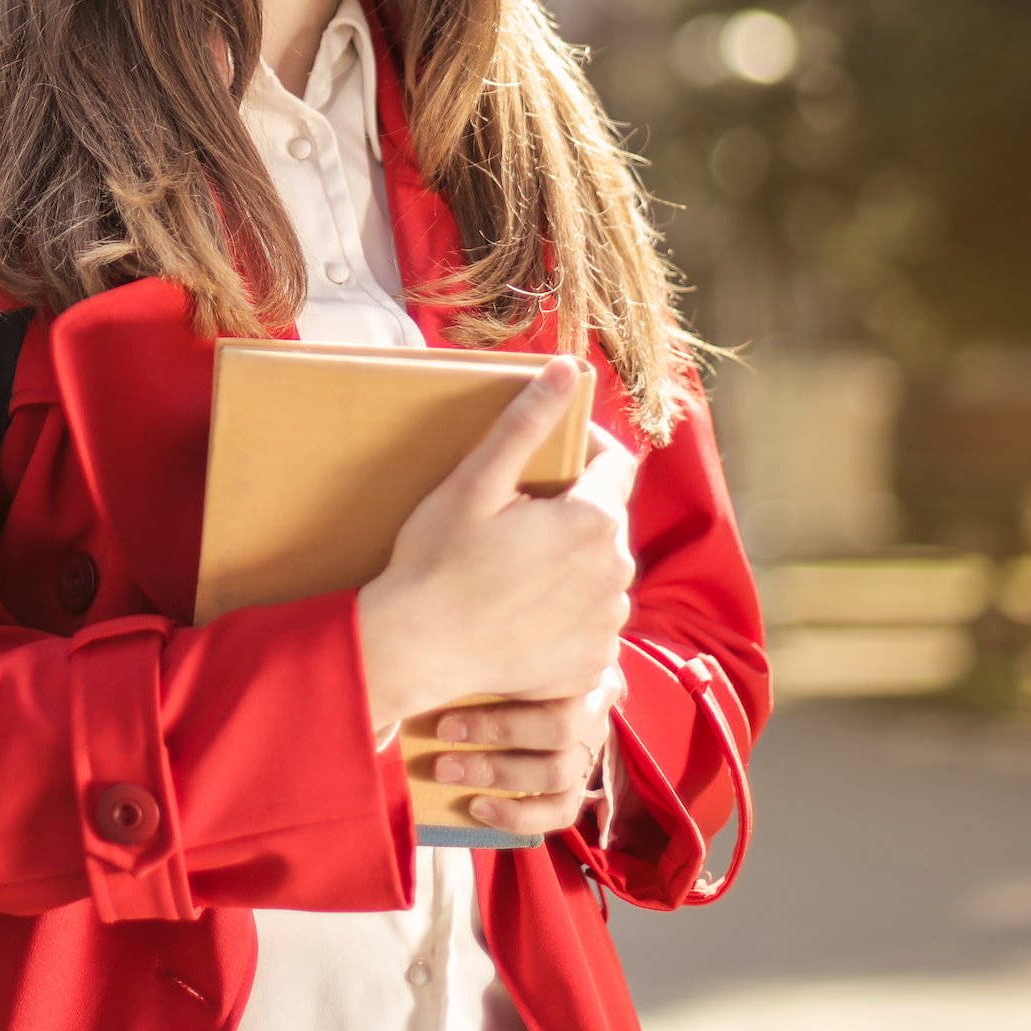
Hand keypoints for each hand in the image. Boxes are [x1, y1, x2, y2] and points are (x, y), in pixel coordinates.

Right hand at [357, 356, 635, 734]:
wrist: (414, 652)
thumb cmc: (436, 562)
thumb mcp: (475, 483)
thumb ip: (527, 423)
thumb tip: (566, 367)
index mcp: (593, 520)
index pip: (616, 464)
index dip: (585, 451)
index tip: (546, 458)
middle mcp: (616, 572)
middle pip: (607, 520)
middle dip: (573, 509)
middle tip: (515, 517)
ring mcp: (607, 623)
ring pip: (600, 571)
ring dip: (573, 561)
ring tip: (517, 567)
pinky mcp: (593, 663)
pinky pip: (591, 621)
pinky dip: (568, 612)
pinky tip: (523, 611)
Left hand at [433, 664, 626, 836]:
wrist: (530, 687)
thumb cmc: (508, 663)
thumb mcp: (503, 655)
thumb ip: (486, 664)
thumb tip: (438, 676)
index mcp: (582, 666)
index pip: (557, 677)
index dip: (506, 686)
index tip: (450, 692)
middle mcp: (593, 709)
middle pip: (560, 726)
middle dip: (496, 731)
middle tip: (443, 731)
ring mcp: (589, 750)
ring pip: (558, 772)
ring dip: (497, 774)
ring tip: (446, 771)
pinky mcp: (577, 788)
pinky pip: (560, 812)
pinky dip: (516, 815)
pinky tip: (476, 808)